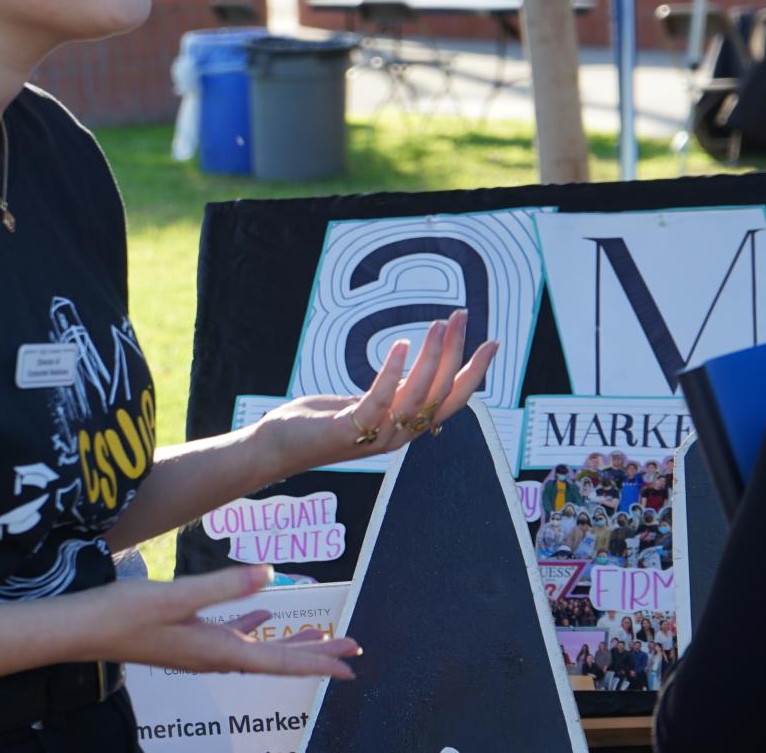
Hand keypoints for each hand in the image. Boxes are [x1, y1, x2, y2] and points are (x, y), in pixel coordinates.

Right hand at [85, 565, 359, 677]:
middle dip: (316, 655)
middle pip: (276, 659)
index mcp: (216, 649)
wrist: (80, 628)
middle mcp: (214, 654)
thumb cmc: (123, 614)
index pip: (278, 660)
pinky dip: (255, 627)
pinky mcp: (188, 636)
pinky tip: (263, 615)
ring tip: (323, 637)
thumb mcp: (175, 596)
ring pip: (259, 648)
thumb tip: (270, 575)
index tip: (349, 666)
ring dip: (292, 643)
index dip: (317, 662)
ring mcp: (201, 647)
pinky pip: (233, 635)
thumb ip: (224, 586)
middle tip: (353, 651)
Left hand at [258, 309, 497, 476]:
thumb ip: (387, 394)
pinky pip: (378, 400)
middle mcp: (397, 434)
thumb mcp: (361, 406)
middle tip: (462, 317)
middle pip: (441, 394)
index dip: (473, 372)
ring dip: (432, 357)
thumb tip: (407, 368)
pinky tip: (401, 345)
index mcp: (403, 426)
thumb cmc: (316, 423)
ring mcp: (374, 435)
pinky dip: (393, 372)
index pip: (450, 400)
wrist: (275, 448)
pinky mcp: (349, 431)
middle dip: (457, 354)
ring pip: (417, 396)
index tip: (491, 342)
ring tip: (438, 324)